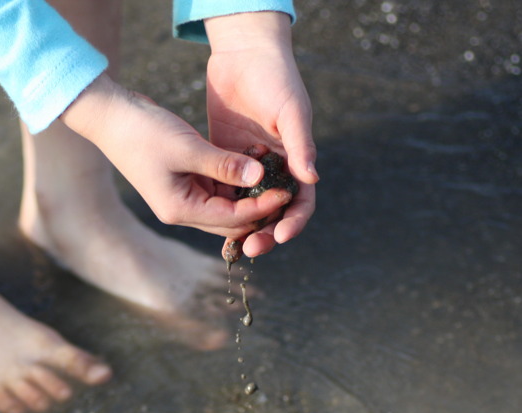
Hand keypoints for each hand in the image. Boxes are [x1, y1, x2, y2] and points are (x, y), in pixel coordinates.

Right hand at [60, 75, 294, 241]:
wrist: (112, 116)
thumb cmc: (143, 133)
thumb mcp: (187, 147)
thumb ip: (224, 165)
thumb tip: (260, 176)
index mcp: (180, 209)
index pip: (231, 219)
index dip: (262, 207)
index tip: (288, 191)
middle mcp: (182, 209)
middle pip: (231, 220)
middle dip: (260, 208)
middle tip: (289, 188)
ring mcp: (183, 196)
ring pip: (227, 204)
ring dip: (250, 192)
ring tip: (277, 174)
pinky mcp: (186, 180)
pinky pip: (219, 187)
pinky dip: (237, 178)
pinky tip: (257, 164)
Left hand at [205, 12, 317, 256]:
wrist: (245, 54)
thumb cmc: (276, 78)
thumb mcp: (290, 111)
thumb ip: (299, 144)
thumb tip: (311, 179)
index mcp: (297, 159)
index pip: (301, 201)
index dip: (292, 222)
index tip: (279, 237)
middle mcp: (276, 166)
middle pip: (273, 210)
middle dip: (264, 231)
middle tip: (251, 249)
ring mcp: (250, 163)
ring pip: (247, 204)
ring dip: (241, 224)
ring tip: (232, 244)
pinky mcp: (226, 156)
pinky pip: (224, 188)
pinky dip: (221, 204)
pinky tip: (210, 219)